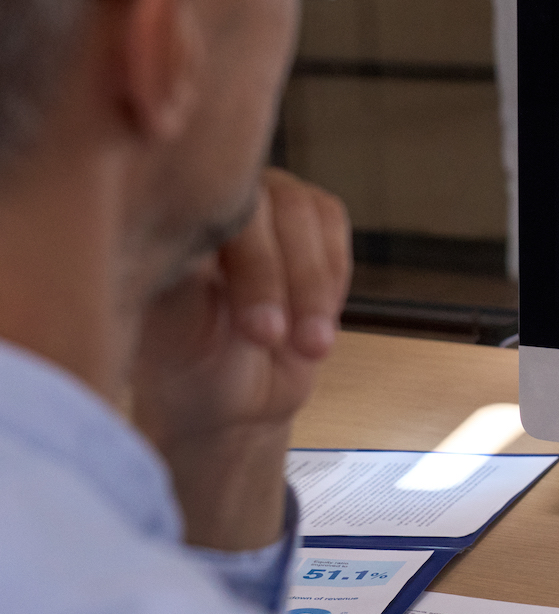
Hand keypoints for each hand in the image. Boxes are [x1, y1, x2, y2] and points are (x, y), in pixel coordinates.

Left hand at [130, 169, 350, 549]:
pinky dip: (335, 280)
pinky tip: (318, 322)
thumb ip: (182, 300)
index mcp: (167, 232)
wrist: (229, 410)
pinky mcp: (308, 231)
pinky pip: (335, 231)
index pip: (209, 212)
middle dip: (280, 280)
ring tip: (308, 346)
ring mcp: (262, 216)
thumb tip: (175, 268)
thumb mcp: (174, 349)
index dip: (242, 266)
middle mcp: (212, 214)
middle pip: (263, 203)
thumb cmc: (188, 382)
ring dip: (316, 287)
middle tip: (275, 343)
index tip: (254, 331)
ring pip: (307, 215)